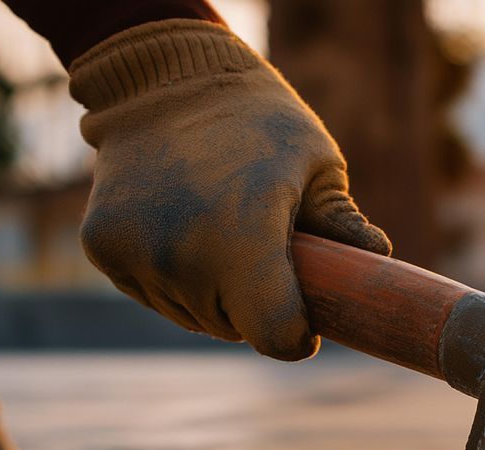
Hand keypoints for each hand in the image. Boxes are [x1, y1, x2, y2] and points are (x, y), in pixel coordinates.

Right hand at [68, 20, 389, 359]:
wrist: (165, 78)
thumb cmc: (258, 122)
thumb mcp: (315, 166)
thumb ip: (344, 224)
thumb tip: (382, 260)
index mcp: (243, 237)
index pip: (274, 335)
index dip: (295, 334)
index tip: (304, 318)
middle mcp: (180, 253)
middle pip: (232, 328)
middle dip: (255, 305)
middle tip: (263, 250)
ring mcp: (134, 252)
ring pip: (192, 315)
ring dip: (212, 293)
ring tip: (219, 230)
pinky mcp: (103, 248)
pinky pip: (153, 293)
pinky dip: (172, 276)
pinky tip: (180, 224)